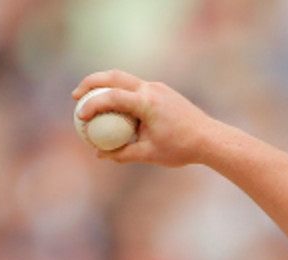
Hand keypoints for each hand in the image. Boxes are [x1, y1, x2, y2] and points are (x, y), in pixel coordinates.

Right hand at [72, 71, 225, 167]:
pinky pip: (135, 87)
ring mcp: (158, 87)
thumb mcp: (150, 154)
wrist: (211, 139)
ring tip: (90, 97)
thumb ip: (123, 153)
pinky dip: (120, 91)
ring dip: (105, 84)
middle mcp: (152, 89)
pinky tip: (114, 107)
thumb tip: (99, 155)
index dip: (92, 105)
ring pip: (124, 78)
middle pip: (113, 76)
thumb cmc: (183, 148)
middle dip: (91, 82)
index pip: (112, 97)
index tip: (80, 117)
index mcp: (148, 102)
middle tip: (76, 95)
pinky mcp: (162, 91)